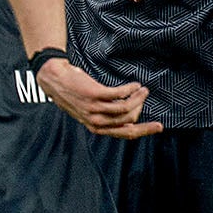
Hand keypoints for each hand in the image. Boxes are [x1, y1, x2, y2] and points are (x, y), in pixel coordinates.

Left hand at [35, 58, 162, 138]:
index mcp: (96, 127)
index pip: (126, 133)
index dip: (144, 130)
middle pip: (130, 119)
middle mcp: (96, 121)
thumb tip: (129, 118)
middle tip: (144, 96)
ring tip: (142, 89)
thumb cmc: (72, 93)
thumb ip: (105, 117)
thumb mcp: (88, 111)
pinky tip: (134, 84)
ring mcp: (94, 108)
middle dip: (141, 107)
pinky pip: (120, 94)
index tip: (159, 126)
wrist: (54, 79)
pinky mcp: (94, 94)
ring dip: (138, 97)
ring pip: (127, 107)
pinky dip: (131, 89)